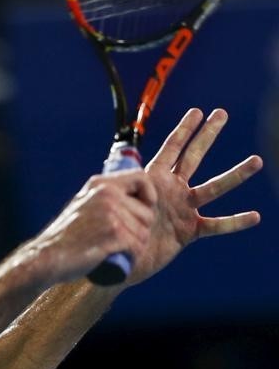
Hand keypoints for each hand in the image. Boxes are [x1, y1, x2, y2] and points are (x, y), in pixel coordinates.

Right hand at [30, 167, 156, 285]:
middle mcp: (107, 194)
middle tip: (122, 241)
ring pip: (143, 232)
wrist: (46, 257)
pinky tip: (118, 258)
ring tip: (115, 251)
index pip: (142, 178)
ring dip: (135, 247)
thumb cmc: (65, 238)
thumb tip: (133, 199)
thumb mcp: (83, 205)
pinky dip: (132, 257)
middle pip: (147, 212)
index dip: (149, 195)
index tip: (143, 210)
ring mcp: (110, 213)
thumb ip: (103, 198)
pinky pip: (137, 246)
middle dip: (140, 230)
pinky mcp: (113, 232)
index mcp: (100, 184)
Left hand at [127, 108, 262, 284]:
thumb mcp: (112, 205)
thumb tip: (115, 183)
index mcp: (152, 179)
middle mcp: (171, 190)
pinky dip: (234, 221)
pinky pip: (215, 224)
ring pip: (213, 188)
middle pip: (194, 157)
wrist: (118, 257)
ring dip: (235, 175)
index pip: (170, 149)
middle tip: (222, 113)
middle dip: (207, 135)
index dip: (183, 130)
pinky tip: (254, 217)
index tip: (198, 111)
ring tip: (257, 161)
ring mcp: (183, 209)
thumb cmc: (111, 230)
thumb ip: (117, 190)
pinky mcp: (189, 230)